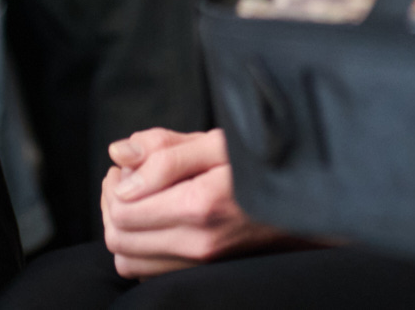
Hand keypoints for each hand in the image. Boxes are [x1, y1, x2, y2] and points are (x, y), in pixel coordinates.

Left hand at [100, 128, 287, 277]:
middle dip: (112, 205)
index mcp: (199, 206)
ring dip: (123, 229)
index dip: (114, 184)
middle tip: (127, 179)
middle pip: (119, 239)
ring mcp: (201, 264)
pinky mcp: (202, 273)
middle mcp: (198, 244)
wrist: (302, 204)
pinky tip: (154, 221)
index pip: (123, 210)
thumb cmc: (261, 167)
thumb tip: (119, 156)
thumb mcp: (218, 142)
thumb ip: (165, 150)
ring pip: (128, 261)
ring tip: (137, 199)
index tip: (126, 166)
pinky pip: (148, 271)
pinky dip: (140, 248)